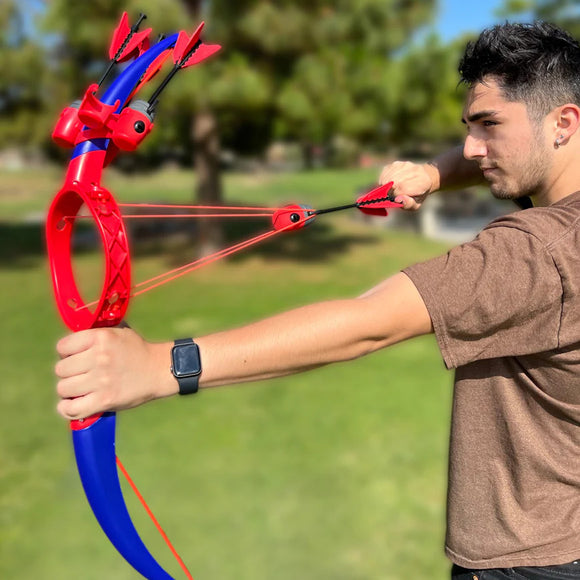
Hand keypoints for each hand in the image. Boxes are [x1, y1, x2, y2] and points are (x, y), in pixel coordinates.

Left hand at [55, 327, 175, 420]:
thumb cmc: (136, 350)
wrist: (159, 370)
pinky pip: (71, 409)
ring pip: (63, 388)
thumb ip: (93, 336)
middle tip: (80, 374)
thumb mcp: (117, 333)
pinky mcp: (105, 400)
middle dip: (68, 372)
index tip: (74, 357)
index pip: (63, 347)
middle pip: (61, 369)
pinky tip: (71, 404)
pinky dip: (66, 408)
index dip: (66, 353)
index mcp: (101, 337)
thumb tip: (67, 346)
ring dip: (69, 390)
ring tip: (80, 388)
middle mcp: (99, 358)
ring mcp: (101, 380)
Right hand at [378, 161, 439, 210]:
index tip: (396, 198)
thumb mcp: (416, 204)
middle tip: (392, 194)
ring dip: (386, 185)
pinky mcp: (397, 163)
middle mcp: (415, 170)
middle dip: (390, 190)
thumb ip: (408, 204)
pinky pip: (385, 172)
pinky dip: (383, 179)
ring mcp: (405, 165)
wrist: (423, 178)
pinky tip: (388, 183)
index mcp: (423, 182)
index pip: (403, 188)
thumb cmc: (418, 194)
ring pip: (388, 177)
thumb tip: (397, 199)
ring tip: (391, 189)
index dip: (396, 195)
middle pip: (394, 182)